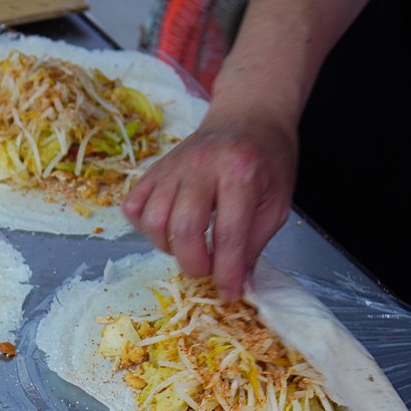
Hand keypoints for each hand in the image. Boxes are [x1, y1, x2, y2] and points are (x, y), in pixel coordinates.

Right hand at [121, 108, 298, 299]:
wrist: (248, 115)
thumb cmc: (268, 160)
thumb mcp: (276, 201)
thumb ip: (255, 243)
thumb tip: (237, 285)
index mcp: (240, 171)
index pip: (228, 234)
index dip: (226, 272)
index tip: (228, 294)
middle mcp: (201, 165)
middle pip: (184, 228)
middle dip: (194, 263)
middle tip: (207, 269)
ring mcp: (172, 166)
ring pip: (154, 221)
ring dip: (169, 247)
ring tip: (189, 246)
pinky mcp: (153, 169)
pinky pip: (134, 207)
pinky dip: (145, 227)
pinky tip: (168, 228)